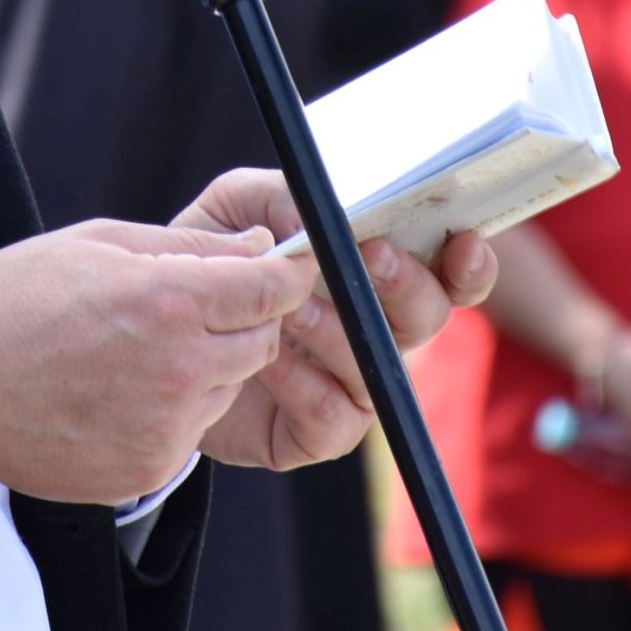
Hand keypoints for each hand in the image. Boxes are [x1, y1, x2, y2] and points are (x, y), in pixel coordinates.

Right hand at [0, 218, 315, 504]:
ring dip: (205, 366)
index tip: (282, 266)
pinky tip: (114, 391)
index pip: (271, 288)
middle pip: (261, 341)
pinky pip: (190, 431)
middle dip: (242, 318)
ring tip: (132, 350)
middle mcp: (179, 370)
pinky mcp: (149, 468)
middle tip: (187, 305)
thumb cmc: (9, 303)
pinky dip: (170, 409)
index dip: (284, 272)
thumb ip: (186, 245)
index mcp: (168, 302)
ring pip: (227, 388)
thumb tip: (257, 246)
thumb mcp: (95, 244)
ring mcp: (166, 427)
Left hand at [171, 168, 497, 472]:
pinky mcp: (316, 434)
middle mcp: (378, 332)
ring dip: (338, 329)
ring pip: (379, 365)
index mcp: (376, 277)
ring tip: (288, 305)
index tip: (462, 241)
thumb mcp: (236, 208)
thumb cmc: (218, 262)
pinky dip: (302, 382)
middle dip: (405, 284)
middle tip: (370, 253)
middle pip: (429, 316)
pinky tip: (265, 358)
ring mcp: (352, 386)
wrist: (161, 333)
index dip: (469, 264)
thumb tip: (317, 216)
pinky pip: (333, 414)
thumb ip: (276, 196)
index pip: (448, 273)